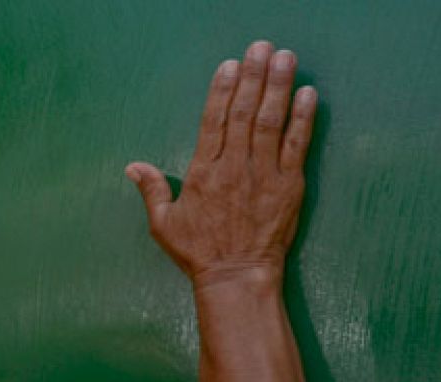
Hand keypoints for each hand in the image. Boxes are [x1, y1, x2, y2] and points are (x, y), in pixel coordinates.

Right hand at [127, 41, 316, 287]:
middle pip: (243, 113)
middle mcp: (234, 167)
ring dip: (278, 86)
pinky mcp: (289, 185)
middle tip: (260, 47)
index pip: (213, 122)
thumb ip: (152, 190)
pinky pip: (297, 145)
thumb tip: (132, 166)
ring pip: (271, 121)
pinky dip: (303, 118)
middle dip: (252, 77)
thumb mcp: (164, 224)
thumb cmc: (198, 252)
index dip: (221, 91)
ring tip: (284, 57)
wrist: (236, 276)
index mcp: (203, 173)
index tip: (228, 66)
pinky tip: (308, 94)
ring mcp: (264, 174)